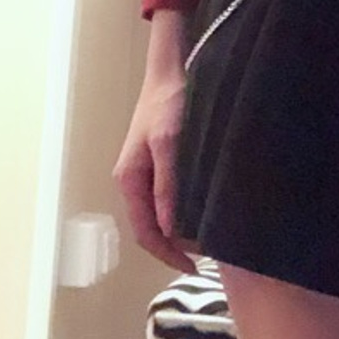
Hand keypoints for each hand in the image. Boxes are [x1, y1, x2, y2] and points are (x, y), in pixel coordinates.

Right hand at [113, 72, 201, 273]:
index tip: (193, 268)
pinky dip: (184, 211)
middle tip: (207, 256)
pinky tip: (204, 211)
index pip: (144, 232)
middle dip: (175, 246)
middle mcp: (134, 179)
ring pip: (161, 213)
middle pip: (151, 226)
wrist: (172, 70)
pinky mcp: (161, 161)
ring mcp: (146, 171)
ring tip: (209, 239)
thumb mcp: (169, 144)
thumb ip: (168, 186)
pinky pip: (169, 197)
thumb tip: (169, 229)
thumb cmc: (169, 103)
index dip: (167, 254)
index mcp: (129, 179)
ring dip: (180, 230)